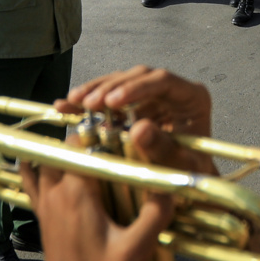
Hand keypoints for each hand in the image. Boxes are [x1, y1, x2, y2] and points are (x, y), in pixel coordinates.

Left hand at [19, 133, 174, 260]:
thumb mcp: (137, 248)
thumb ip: (156, 214)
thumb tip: (171, 185)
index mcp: (77, 192)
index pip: (83, 144)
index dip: (103, 136)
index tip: (123, 139)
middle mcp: (56, 191)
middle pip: (64, 148)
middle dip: (86, 141)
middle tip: (112, 148)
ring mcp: (44, 202)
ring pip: (46, 159)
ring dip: (65, 152)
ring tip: (90, 153)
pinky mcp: (41, 213)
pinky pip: (31, 179)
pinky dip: (36, 165)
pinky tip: (47, 162)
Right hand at [59, 65, 214, 168]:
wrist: (186, 183)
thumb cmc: (191, 175)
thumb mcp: (181, 166)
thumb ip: (163, 148)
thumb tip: (139, 130)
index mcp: (192, 97)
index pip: (163, 81)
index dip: (136, 88)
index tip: (112, 102)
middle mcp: (172, 91)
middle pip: (138, 77)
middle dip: (110, 88)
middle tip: (88, 103)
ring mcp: (151, 96)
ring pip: (119, 83)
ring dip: (94, 92)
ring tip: (72, 102)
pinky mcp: (133, 105)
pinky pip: (108, 99)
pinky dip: (88, 104)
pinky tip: (66, 106)